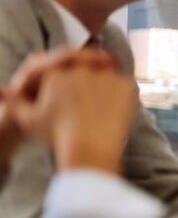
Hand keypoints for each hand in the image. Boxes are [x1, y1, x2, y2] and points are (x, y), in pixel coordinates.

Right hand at [3, 49, 132, 173]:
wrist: (90, 148)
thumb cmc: (57, 135)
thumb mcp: (29, 119)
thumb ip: (15, 101)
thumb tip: (2, 89)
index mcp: (56, 73)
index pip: (62, 71)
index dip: (67, 87)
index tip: (72, 103)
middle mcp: (81, 69)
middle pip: (85, 70)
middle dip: (86, 86)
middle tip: (88, 108)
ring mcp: (106, 75)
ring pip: (106, 76)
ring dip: (104, 89)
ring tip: (99, 113)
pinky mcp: (127, 85)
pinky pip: (125, 86)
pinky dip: (121, 97)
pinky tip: (112, 114)